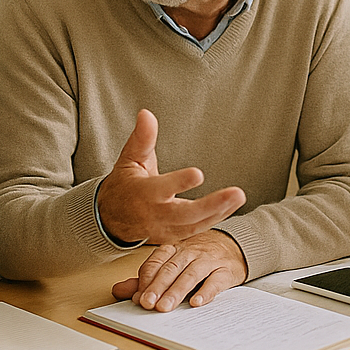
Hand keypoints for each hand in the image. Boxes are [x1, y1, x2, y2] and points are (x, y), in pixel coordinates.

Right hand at [97, 110, 244, 243]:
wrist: (111, 219)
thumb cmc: (125, 184)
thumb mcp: (129, 159)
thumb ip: (142, 138)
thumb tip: (146, 114)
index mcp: (144, 192)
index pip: (163, 188)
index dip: (179, 182)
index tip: (198, 173)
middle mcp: (155, 213)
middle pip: (186, 213)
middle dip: (212, 205)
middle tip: (236, 193)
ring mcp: (165, 228)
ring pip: (194, 224)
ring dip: (219, 212)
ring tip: (238, 198)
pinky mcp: (172, 236)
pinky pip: (196, 229)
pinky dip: (215, 219)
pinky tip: (231, 206)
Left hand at [109, 231, 248, 310]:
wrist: (234, 246)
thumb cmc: (198, 257)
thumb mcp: (172, 264)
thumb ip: (146, 278)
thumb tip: (119, 291)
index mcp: (173, 249)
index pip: (156, 262)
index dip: (146, 280)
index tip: (138, 297)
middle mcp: (189, 252)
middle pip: (171, 269)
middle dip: (158, 287)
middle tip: (148, 304)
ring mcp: (208, 260)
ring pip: (190, 274)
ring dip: (176, 292)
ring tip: (165, 307)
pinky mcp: (226, 270)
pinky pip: (215, 281)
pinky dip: (205, 292)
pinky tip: (196, 303)